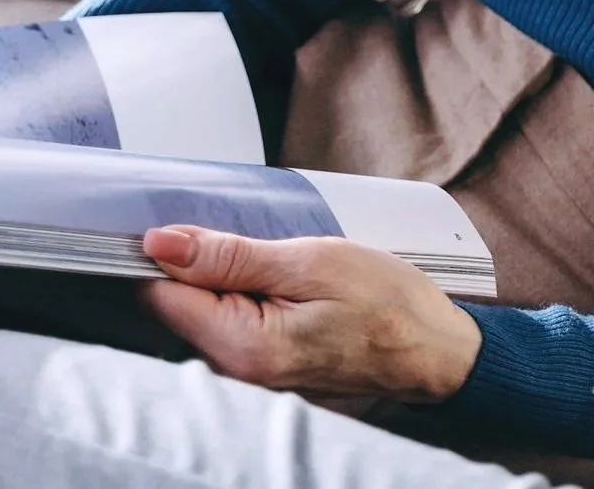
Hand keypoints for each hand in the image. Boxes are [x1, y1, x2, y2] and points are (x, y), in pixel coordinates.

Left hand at [139, 226, 482, 403]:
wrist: (434, 351)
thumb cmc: (388, 305)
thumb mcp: (313, 261)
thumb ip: (231, 256)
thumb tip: (161, 243)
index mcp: (242, 346)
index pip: (160, 294)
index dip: (165, 250)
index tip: (188, 219)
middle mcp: (234, 372)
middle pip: (177, 305)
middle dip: (198, 262)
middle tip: (252, 235)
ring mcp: (249, 375)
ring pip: (203, 313)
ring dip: (225, 278)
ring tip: (278, 259)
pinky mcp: (263, 370)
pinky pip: (229, 325)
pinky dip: (243, 296)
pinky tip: (280, 282)